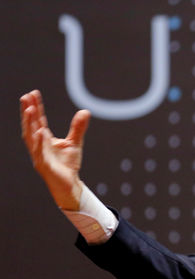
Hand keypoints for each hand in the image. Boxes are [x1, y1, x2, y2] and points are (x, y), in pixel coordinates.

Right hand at [20, 90, 89, 210]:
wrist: (69, 185)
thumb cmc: (67, 165)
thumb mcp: (74, 143)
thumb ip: (78, 128)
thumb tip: (85, 111)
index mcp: (44, 139)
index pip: (38, 120)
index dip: (35, 107)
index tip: (33, 93)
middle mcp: (38, 146)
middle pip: (31, 126)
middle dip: (28, 112)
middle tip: (26, 97)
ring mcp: (39, 155)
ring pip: (31, 138)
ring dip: (29, 124)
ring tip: (29, 109)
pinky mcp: (44, 165)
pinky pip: (40, 153)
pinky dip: (39, 142)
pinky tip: (40, 132)